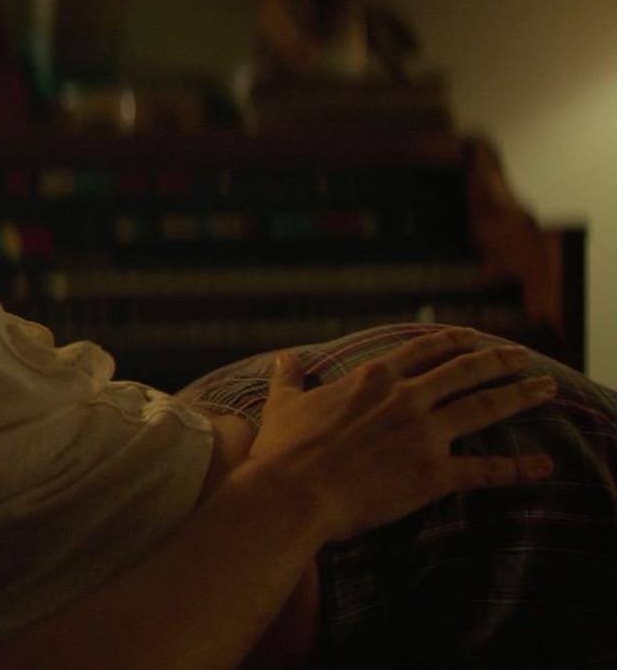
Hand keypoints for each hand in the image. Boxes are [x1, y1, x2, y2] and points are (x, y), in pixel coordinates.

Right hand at [248, 327, 556, 540]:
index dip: (452, 341)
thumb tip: (284, 359)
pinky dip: (518, 468)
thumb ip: (289, 380)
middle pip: (464, 370)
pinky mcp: (433, 474)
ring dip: (519, 395)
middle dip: (498, 360)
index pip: (423, 350)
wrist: (293, 492)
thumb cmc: (283, 451)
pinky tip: (543, 466)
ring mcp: (423, 434)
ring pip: (483, 407)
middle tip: (523, 356)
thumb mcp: (283, 407)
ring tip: (546, 388)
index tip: (473, 336)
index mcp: (372, 380)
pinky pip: (486, 470)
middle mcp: (405, 399)